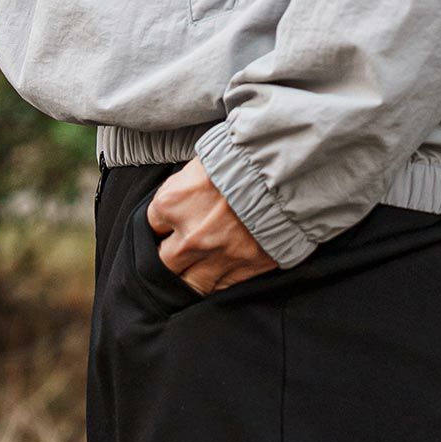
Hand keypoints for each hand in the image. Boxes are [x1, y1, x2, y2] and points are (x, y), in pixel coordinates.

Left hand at [146, 156, 281, 296]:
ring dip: (189, 277)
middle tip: (177, 251)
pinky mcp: (245, 267)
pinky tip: (219, 272)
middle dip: (169, 255)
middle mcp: (190, 234)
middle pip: (162, 262)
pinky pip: (221, 287)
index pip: (150, 225)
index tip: (169, 223)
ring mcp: (216, 256)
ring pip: (189, 284)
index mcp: (173, 202)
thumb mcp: (205, 160)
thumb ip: (185, 186)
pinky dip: (218, 281)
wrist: (289, 166)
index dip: (163, 223)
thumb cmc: (246, 154)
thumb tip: (179, 199)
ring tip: (195, 270)